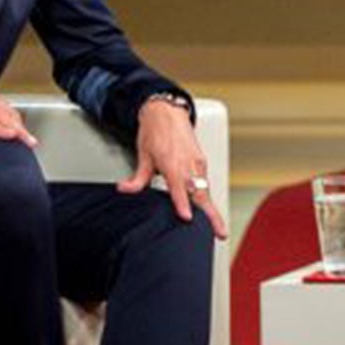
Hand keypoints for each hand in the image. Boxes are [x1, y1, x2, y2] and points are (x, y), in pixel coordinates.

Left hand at [119, 96, 227, 238]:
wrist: (167, 112)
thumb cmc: (156, 131)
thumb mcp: (143, 155)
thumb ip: (138, 177)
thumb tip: (125, 189)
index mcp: (172, 163)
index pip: (179, 188)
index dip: (183, 203)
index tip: (187, 217)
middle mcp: (188, 165)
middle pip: (201, 194)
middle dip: (211, 214)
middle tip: (219, 232)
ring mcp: (198, 164)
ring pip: (206, 191)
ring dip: (211, 209)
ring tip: (218, 228)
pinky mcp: (202, 163)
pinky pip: (205, 184)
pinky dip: (207, 198)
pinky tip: (208, 211)